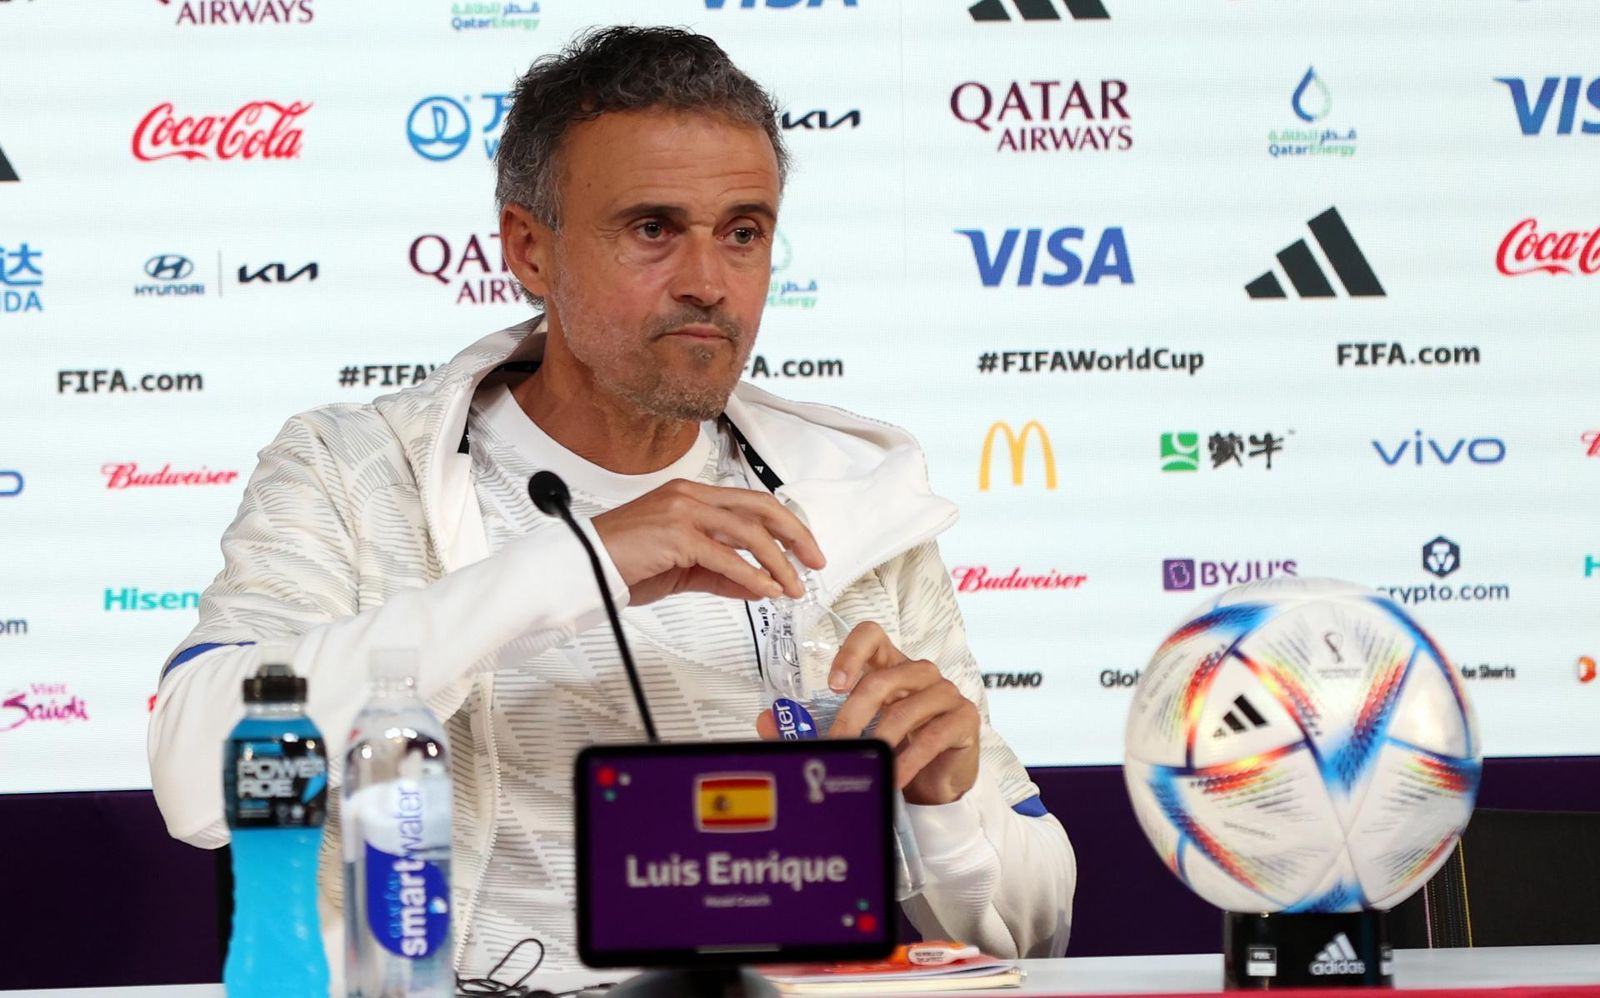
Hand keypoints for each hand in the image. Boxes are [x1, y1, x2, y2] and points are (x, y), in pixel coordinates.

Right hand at [592, 479, 825, 606]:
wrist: (582, 568)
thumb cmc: (623, 564)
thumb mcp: (683, 569)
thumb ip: (722, 574)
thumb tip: (760, 584)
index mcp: (691, 496)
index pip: (751, 503)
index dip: (784, 525)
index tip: (804, 549)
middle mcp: (690, 497)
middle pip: (760, 507)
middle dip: (795, 535)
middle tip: (814, 561)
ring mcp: (683, 512)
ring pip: (749, 531)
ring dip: (778, 562)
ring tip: (792, 586)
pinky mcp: (676, 535)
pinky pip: (725, 556)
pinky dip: (751, 575)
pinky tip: (764, 590)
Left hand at [755, 621, 979, 804]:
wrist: (939, 783)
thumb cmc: (898, 748)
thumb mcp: (856, 733)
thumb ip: (811, 725)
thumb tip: (765, 721)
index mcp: (890, 665)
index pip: (871, 634)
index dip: (850, 652)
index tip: (832, 684)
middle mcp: (919, 673)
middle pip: (882, 679)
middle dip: (852, 715)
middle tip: (835, 743)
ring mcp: (945, 693)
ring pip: (906, 709)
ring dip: (879, 740)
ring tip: (865, 763)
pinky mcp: (964, 719)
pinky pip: (931, 736)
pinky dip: (907, 760)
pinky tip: (893, 776)